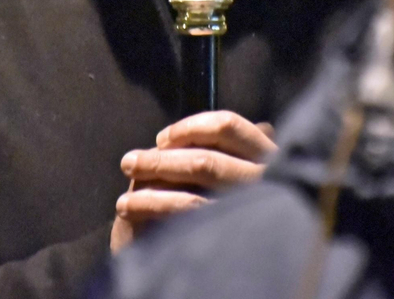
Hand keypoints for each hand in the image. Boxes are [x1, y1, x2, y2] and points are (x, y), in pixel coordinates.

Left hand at [109, 111, 276, 251]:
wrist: (238, 268)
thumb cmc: (227, 212)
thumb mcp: (230, 176)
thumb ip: (210, 154)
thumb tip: (166, 140)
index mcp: (269, 155)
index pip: (229, 126)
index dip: (191, 127)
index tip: (162, 139)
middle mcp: (268, 177)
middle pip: (206, 157)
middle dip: (160, 160)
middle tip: (128, 163)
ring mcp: (254, 203)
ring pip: (196, 181)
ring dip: (152, 180)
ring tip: (123, 195)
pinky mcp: (235, 228)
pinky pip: (188, 207)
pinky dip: (151, 203)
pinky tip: (128, 208)